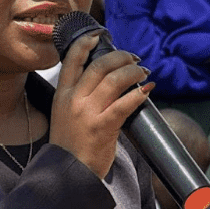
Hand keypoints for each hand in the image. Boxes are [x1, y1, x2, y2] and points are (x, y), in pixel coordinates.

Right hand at [50, 33, 153, 179]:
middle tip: (133, 59)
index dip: (86, 42)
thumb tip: (104, 79)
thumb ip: (78, 96)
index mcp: (62, 95)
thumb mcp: (64, 115)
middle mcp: (74, 100)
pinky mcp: (103, 127)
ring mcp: (88, 113)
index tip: (99, 35)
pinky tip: (147, 91)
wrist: (69, 173)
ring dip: (133, 72)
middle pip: (99, 65)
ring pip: (115, 80)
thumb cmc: (70, 145)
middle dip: (120, 57)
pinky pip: (125, 104)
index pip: (72, 59)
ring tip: (143, 73)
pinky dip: (139, 94)